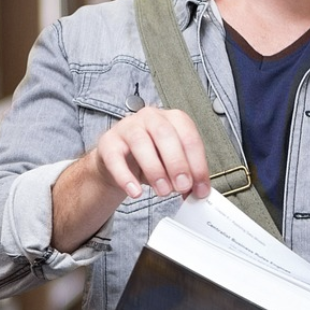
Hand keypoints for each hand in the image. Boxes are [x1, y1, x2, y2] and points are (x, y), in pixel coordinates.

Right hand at [51, 106, 209, 252]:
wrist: (119, 160)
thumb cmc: (152, 157)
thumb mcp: (173, 165)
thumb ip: (187, 176)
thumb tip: (199, 193)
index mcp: (173, 119)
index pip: (189, 137)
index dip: (197, 164)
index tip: (200, 188)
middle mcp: (151, 117)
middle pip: (165, 134)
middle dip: (177, 163)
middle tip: (182, 187)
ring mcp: (128, 127)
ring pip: (141, 142)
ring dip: (155, 170)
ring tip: (163, 191)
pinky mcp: (109, 142)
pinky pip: (115, 157)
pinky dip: (126, 177)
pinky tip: (135, 192)